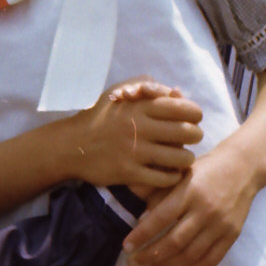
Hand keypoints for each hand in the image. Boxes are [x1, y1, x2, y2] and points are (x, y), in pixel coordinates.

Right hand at [64, 77, 202, 192]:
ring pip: (182, 158)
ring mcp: (136, 152)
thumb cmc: (100, 116)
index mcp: (141, 106)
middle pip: (190, 133)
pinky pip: (166, 178)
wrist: (71, 145)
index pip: (187, 109)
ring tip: (177, 157)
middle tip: (184, 139)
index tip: (187, 119)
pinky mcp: (130, 173)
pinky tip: (166, 171)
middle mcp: (140, 127)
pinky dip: (172, 176)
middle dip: (193, 136)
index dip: (194, 115)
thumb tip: (176, 92)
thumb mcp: (119, 91)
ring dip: (185, 159)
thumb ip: (148, 86)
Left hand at [124, 143, 263, 265]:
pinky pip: (211, 259)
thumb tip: (136, 216)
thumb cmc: (202, 169)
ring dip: (167, 264)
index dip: (141, 235)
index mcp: (188, 192)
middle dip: (150, 255)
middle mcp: (205, 210)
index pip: (160, 218)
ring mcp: (221, 225)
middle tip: (133, 262)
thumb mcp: (177, 173)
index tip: (126, 246)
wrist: (242, 167)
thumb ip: (156, 192)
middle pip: (175, 241)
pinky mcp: (233, 235)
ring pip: (191, 254)